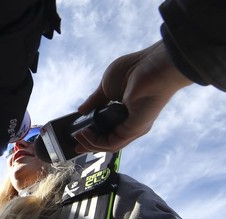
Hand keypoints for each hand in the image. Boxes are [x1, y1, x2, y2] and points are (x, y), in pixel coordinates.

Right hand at [75, 41, 192, 152]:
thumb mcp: (106, 87)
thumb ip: (94, 101)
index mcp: (127, 112)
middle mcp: (132, 123)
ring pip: (110, 145)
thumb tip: (81, 111)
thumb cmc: (133, 70)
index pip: (109, 129)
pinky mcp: (134, 130)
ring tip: (77, 137)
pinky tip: (85, 133)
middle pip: (109, 140)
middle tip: (75, 143)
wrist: (150, 66)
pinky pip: (113, 143)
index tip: (77, 135)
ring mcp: (135, 128)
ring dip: (91, 143)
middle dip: (90, 144)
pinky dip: (97, 141)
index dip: (93, 134)